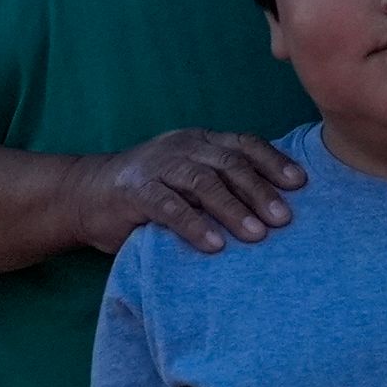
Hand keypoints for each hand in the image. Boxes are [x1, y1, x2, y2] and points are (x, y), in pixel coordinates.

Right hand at [74, 132, 305, 256]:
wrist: (86, 195)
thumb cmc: (150, 192)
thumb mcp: (189, 179)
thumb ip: (222, 185)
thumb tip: (276, 210)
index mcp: (201, 141)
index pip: (244, 145)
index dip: (274, 162)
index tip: (300, 184)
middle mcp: (183, 148)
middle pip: (229, 164)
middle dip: (260, 192)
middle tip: (284, 219)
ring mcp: (158, 167)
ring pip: (203, 183)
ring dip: (233, 210)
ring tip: (257, 235)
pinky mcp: (135, 191)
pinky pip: (169, 207)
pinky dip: (194, 226)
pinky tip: (214, 245)